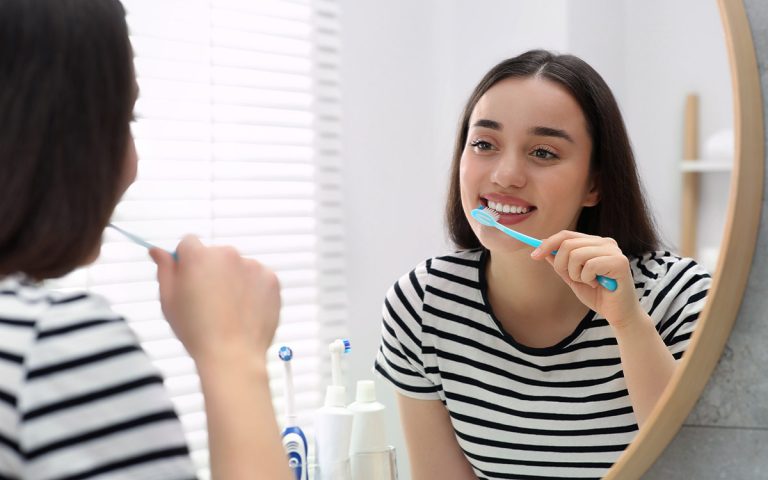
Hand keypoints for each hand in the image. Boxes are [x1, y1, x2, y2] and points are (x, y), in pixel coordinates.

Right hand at [149, 236, 280, 364]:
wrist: (233, 355)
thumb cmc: (196, 331)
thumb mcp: (169, 300)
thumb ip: (165, 270)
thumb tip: (157, 250)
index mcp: (198, 256)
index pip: (188, 243)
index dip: (186, 262)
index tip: (188, 281)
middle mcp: (227, 254)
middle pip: (215, 255)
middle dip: (211, 271)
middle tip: (209, 302)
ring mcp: (252, 265)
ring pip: (238, 267)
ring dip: (233, 280)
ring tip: (229, 310)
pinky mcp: (271, 278)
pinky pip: (257, 278)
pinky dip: (253, 289)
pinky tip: (245, 311)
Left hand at [531, 230, 641, 328]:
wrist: (619, 315)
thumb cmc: (598, 296)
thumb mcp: (573, 277)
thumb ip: (560, 263)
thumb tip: (542, 249)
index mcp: (595, 243)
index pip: (566, 235)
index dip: (547, 244)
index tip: (534, 256)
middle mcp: (605, 242)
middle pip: (567, 243)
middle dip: (561, 265)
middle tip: (573, 278)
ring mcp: (614, 250)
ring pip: (576, 254)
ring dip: (576, 274)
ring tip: (589, 282)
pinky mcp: (619, 262)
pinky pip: (589, 266)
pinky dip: (587, 279)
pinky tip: (598, 284)